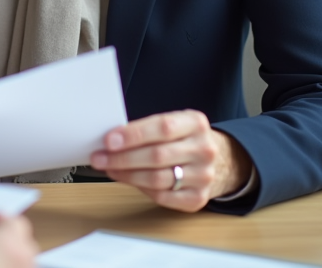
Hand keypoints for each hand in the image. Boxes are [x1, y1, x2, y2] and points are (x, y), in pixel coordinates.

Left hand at [90, 110, 253, 210]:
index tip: (109, 140)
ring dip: (127, 175)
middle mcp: (204, 149)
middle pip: (157, 155)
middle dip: (122, 157)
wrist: (221, 161)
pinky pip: (163, 197)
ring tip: (109, 168)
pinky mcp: (198, 198)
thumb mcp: (175, 123)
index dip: (133, 134)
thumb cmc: (185, 139)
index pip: (162, 127)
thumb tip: (111, 140)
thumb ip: (148, 129)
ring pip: (157, 178)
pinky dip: (141, 189)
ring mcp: (204, 175)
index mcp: (196, 123)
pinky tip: (129, 180)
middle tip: (100, 157)